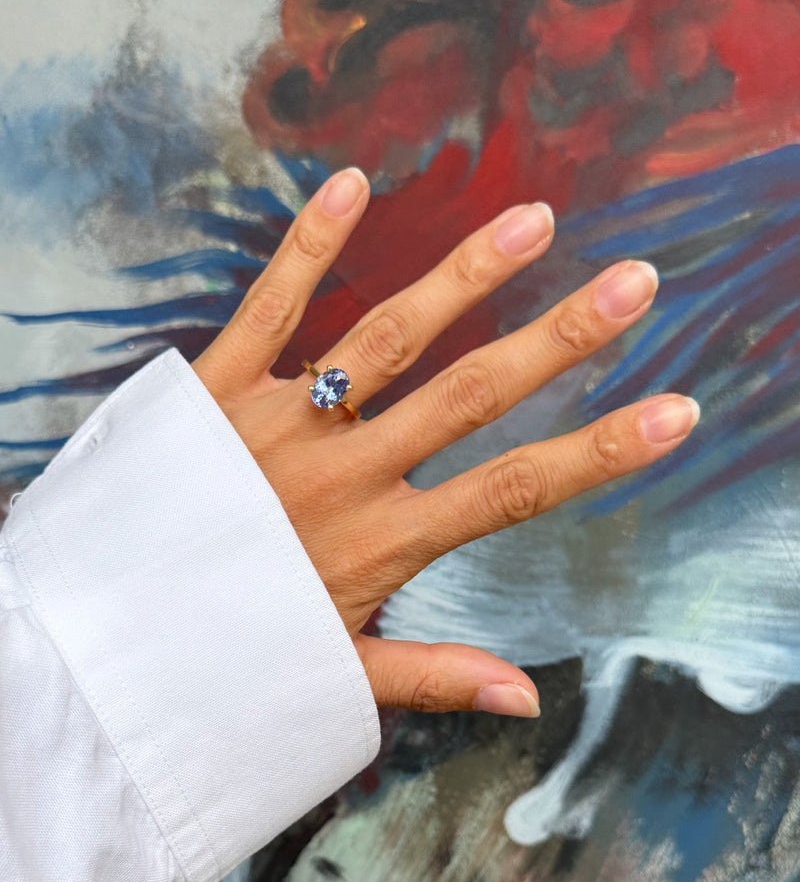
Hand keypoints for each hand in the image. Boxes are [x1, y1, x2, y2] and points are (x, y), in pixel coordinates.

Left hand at [191, 167, 698, 718]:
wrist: (106, 632)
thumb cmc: (228, 654)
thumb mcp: (336, 674)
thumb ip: (434, 675)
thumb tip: (530, 698)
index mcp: (381, 543)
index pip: (512, 490)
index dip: (599, 451)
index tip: (673, 412)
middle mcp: (341, 474)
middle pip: (468, 396)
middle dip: (557, 340)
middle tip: (631, 284)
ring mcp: (279, 425)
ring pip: (385, 339)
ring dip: (464, 278)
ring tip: (532, 223)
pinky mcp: (214, 393)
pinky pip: (265, 310)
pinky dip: (305, 246)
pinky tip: (352, 182)